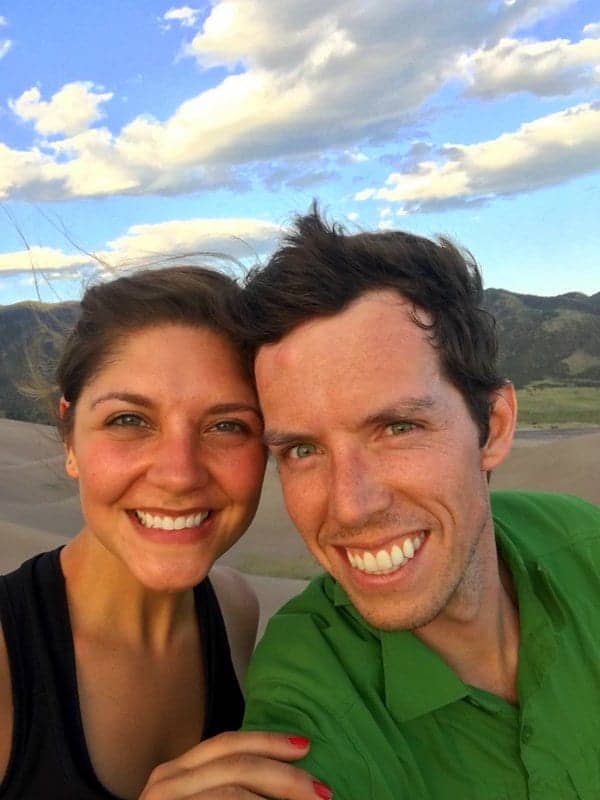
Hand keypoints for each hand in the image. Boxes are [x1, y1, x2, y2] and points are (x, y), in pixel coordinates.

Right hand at [138, 730, 332, 798]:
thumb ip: (231, 790)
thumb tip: (288, 782)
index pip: (227, 743)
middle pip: (235, 764)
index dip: (268, 742)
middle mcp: (165, 783)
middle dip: (285, 777)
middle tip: (323, 792)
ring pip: (230, 792)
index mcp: (175, 773)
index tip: (306, 748)